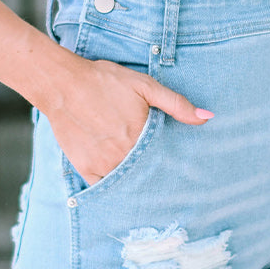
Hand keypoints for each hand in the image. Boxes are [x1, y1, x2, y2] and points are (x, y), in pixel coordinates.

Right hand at [42, 54, 212, 186]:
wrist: (62, 84)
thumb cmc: (104, 81)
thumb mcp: (145, 86)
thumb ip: (176, 104)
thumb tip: (207, 117)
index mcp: (141, 136)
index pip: (165, 159)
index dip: (173, 163)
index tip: (182, 169)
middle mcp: (123, 155)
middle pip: (148, 174)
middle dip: (157, 175)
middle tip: (167, 179)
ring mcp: (103, 164)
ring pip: (128, 182)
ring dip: (137, 182)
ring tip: (147, 183)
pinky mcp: (85, 167)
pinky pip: (104, 187)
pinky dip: (114, 187)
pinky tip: (122, 184)